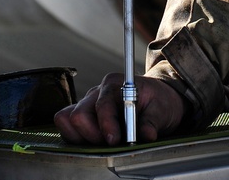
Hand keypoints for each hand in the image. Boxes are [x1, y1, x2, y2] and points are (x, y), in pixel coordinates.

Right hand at [54, 74, 186, 145]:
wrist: (158, 100)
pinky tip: (95, 142)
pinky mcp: (84, 116)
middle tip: (110, 144)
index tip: (115, 140)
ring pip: (67, 120)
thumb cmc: (158, 101)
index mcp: (115, 84)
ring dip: (82, 137)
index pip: (102, 105)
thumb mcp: (162, 109)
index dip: (107, 125)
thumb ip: (152, 121)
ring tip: (102, 143)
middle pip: (78, 114)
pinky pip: (67, 126)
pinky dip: (76, 137)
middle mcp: (97, 92)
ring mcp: (88, 104)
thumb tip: (146, 135)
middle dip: (92, 135)